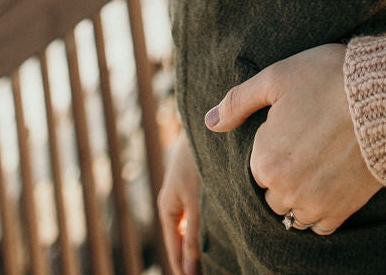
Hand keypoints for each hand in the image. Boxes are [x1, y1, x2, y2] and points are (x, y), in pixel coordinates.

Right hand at [157, 131, 201, 274]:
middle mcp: (173, 202)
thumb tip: (190, 271)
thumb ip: (194, 236)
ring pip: (190, 226)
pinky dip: (204, 226)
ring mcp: (183, 192)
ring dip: (198, 242)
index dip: (184, 268)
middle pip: (181, 239)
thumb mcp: (196, 203)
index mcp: (167, 208)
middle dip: (190, 258)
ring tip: (214, 260)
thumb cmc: (197, 162)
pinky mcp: (195, 183)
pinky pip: (197, 213)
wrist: (204, 126)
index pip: (175, 249)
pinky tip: (218, 229)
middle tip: (204, 274)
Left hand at [205, 43, 380, 234]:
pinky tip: (330, 182)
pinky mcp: (342, 211)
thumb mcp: (277, 77)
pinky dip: (321, 210)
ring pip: (293, 213)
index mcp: (264, 160)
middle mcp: (285, 190)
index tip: (292, 129)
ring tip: (319, 163)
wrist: (384, 97)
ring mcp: (314, 204)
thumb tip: (209, 122)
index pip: (255, 169)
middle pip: (272, 194)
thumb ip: (238, 101)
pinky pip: (320, 225)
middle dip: (283, 175)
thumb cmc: (328, 80)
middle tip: (307, 145)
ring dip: (300, 195)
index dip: (272, 148)